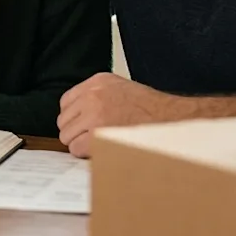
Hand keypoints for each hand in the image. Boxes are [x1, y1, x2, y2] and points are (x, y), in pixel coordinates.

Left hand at [57, 72, 178, 157]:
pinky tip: (100, 151)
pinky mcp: (97, 134)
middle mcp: (92, 95)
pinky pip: (76, 148)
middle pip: (63, 120)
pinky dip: (85, 153)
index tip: (83, 126)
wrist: (172, 119)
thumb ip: (99, 96)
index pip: (66, 102)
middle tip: (91, 138)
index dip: (74, 117)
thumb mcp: (122, 89)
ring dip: (79, 143)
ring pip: (67, 136)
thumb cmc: (153, 109)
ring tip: (98, 145)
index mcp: (97, 82)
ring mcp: (93, 114)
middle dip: (75, 132)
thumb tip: (80, 114)